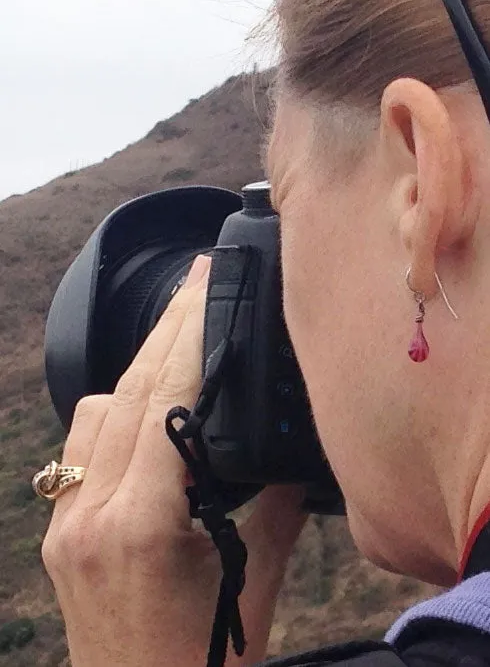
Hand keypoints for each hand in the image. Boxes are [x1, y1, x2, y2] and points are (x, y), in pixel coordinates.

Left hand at [42, 254, 306, 666]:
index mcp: (139, 527)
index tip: (207, 286)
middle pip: (127, 393)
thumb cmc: (201, 665)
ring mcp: (65, 521)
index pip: (166, 404)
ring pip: (97, 410)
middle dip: (166, 328)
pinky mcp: (59, 528)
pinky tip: (142, 395)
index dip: (189, 337)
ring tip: (179, 329)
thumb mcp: (254, 581)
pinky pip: (82, 442)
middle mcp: (89, 515)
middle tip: (198, 280)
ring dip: (139, 364)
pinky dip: (115, 405)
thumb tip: (285, 451)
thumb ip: (273, 507)